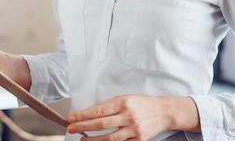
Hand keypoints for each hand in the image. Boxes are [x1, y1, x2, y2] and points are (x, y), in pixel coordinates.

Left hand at [66, 95, 199, 140]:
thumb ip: (108, 106)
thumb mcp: (124, 98)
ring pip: (109, 139)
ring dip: (92, 140)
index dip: (83, 115)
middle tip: (71, 128)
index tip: (72, 117)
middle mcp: (128, 116)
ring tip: (82, 139)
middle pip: (101, 124)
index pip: (98, 110)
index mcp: (123, 102)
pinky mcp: (138, 140)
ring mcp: (133, 130)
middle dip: (83, 127)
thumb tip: (89, 114)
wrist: (163, 112)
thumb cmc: (141, 103)